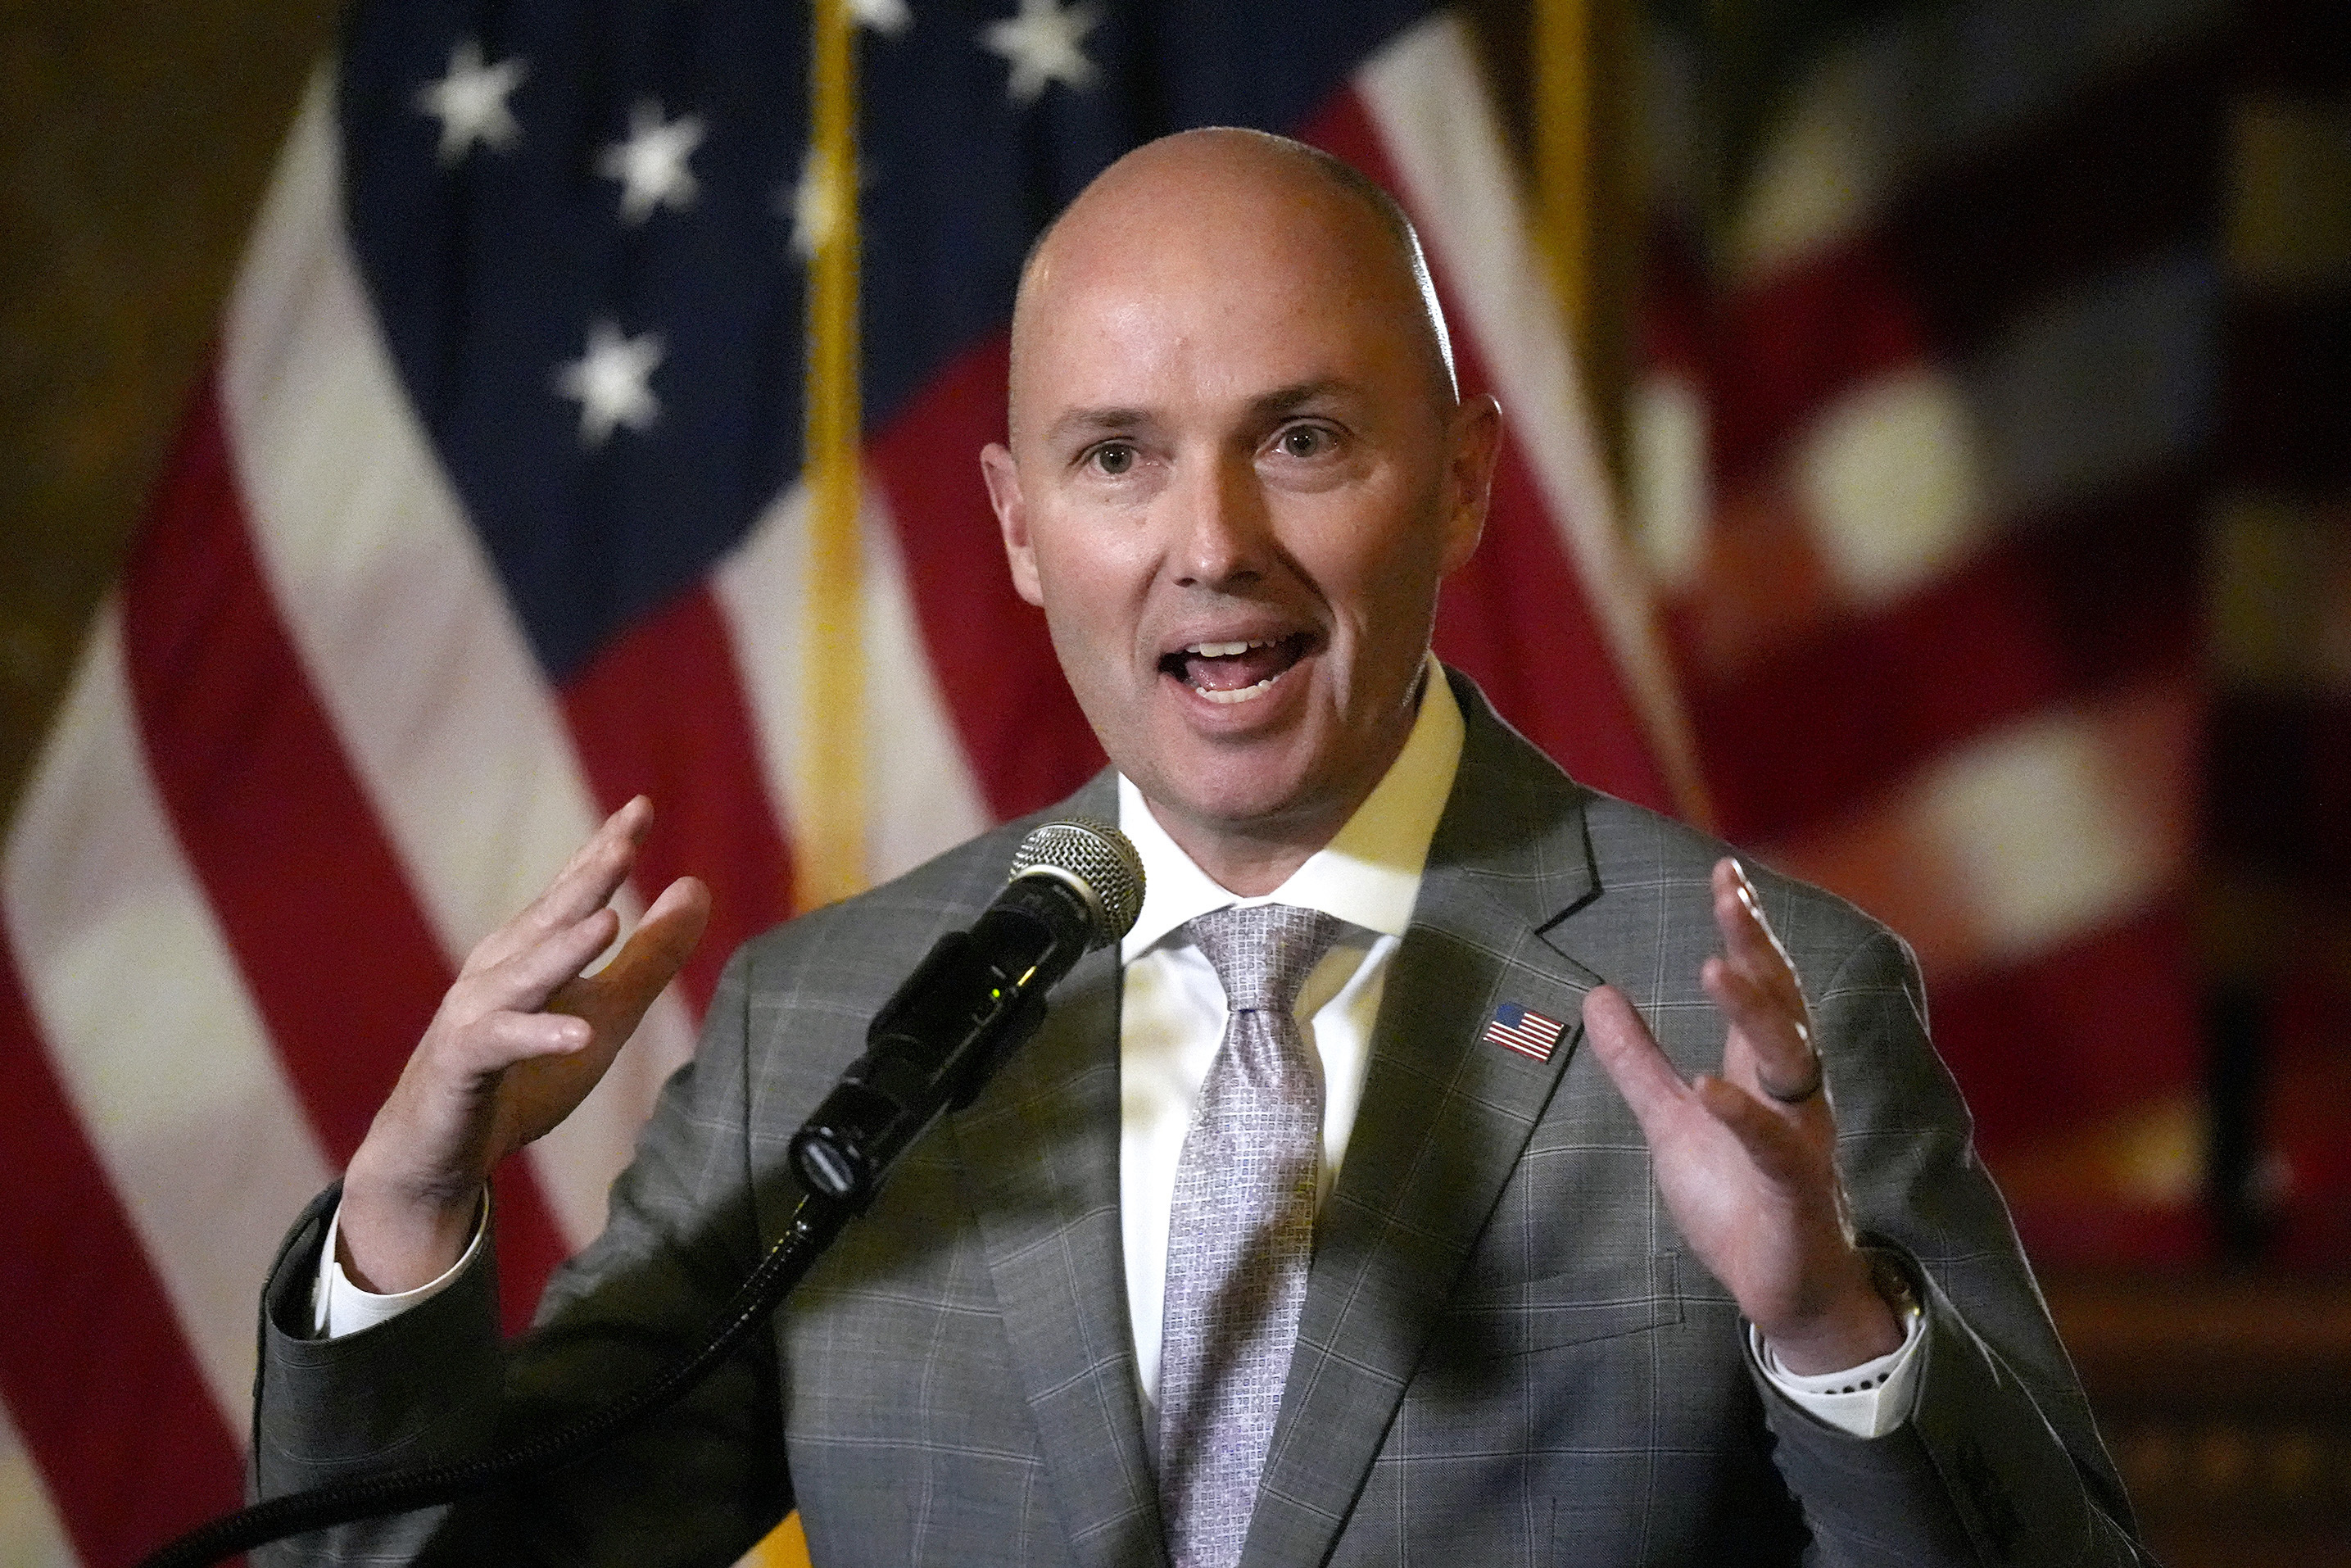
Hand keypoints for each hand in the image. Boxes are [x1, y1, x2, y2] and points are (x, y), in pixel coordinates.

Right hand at [338, 797, 710, 1293]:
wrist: (440, 1151)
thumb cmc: (522, 1075)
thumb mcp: (607, 1013)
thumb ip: (651, 957)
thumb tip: (696, 886)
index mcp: (531, 950)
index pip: (573, 893)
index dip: (604, 850)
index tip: (640, 806)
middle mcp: (498, 969)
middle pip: (549, 918)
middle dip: (587, 877)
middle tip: (626, 836)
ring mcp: (475, 1015)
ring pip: (524, 975)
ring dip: (564, 948)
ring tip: (608, 920)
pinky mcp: (461, 1065)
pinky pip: (502, 1046)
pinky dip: (539, 1038)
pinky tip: (579, 1036)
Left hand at [1582, 858, 1899, 1374]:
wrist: (1783, 1290)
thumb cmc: (1736, 1199)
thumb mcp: (1670, 1121)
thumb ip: (1637, 1061)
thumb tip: (1595, 992)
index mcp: (1761, 1071)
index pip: (1759, 985)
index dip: (1745, 932)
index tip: (1725, 874)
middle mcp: (1790, 1093)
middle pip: (1782, 1004)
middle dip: (1758, 948)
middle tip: (1730, 895)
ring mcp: (1799, 1138)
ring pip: (1789, 1062)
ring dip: (1754, 1014)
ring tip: (1713, 968)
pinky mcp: (1796, 1191)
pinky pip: (1775, 1146)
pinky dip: (1743, 1115)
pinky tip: (1709, 1085)